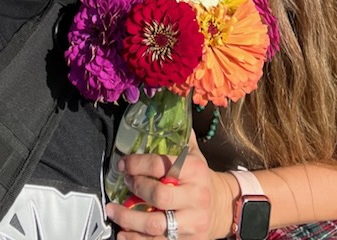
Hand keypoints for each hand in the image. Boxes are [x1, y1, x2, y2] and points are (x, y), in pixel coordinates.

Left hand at [105, 134, 234, 238]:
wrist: (224, 207)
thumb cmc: (201, 178)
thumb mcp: (195, 155)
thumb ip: (179, 137)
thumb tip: (164, 109)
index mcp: (195, 171)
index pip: (162, 166)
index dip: (137, 164)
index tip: (123, 165)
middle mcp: (196, 196)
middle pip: (159, 195)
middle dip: (135, 189)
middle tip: (123, 185)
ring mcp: (192, 221)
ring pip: (156, 224)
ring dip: (128, 219)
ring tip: (112, 211)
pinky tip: (123, 233)